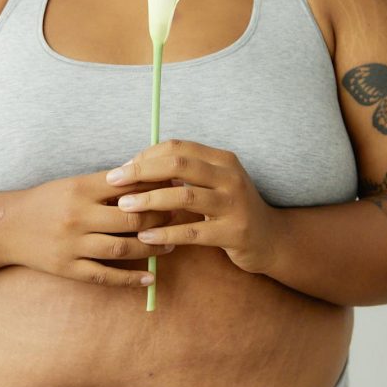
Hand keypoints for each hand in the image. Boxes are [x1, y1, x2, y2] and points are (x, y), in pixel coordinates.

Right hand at [11, 170, 175, 288]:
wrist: (6, 227)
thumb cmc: (46, 202)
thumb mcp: (73, 184)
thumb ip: (106, 183)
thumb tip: (148, 180)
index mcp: (80, 189)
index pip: (127, 187)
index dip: (154, 189)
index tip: (175, 189)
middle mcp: (77, 216)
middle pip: (130, 219)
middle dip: (158, 219)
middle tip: (176, 218)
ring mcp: (72, 245)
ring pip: (122, 249)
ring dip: (151, 248)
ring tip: (169, 244)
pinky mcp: (68, 268)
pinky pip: (105, 277)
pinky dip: (130, 279)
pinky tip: (150, 278)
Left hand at [106, 139, 276, 275]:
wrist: (270, 239)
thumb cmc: (231, 209)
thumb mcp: (213, 184)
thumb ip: (184, 174)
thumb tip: (137, 166)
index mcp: (222, 159)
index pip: (177, 147)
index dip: (146, 155)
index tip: (122, 169)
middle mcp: (230, 176)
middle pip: (179, 164)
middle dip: (142, 171)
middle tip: (115, 181)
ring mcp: (234, 204)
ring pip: (184, 196)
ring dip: (150, 200)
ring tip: (124, 207)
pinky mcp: (234, 232)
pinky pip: (193, 231)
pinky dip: (166, 233)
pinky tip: (145, 236)